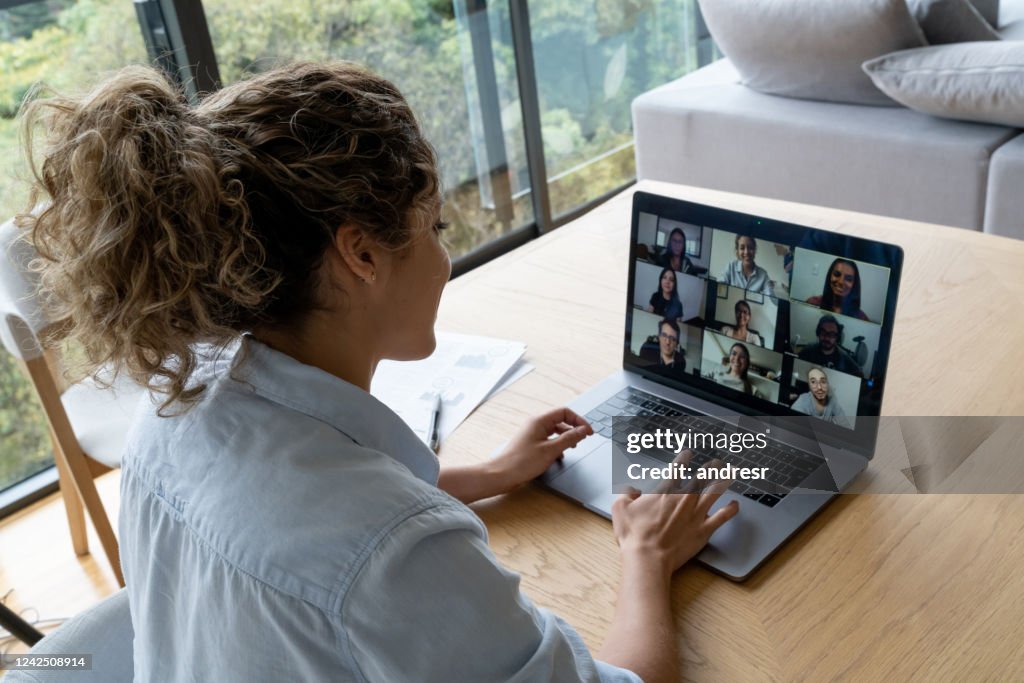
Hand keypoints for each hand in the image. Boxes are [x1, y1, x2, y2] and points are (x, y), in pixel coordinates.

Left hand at [489, 407, 593, 493]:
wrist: (501, 475)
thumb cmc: (521, 462)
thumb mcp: (551, 450)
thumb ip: (569, 439)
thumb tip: (583, 430)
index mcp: (539, 421)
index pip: (564, 412)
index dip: (578, 421)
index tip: (588, 432)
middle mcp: (535, 425)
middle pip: (560, 421)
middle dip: (573, 429)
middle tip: (583, 440)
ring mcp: (532, 434)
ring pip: (555, 432)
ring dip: (566, 438)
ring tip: (573, 448)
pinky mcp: (530, 445)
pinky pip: (548, 440)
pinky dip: (557, 446)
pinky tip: (559, 456)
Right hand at [611, 451, 738, 577]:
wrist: (648, 557)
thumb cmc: (634, 535)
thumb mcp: (620, 509)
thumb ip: (625, 494)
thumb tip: (632, 490)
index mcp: (665, 492)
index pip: (677, 468)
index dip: (683, 459)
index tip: (688, 454)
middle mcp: (684, 498)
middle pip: (701, 478)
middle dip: (710, 468)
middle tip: (716, 463)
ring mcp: (696, 514)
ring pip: (714, 492)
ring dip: (723, 481)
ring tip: (730, 473)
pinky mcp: (704, 530)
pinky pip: (722, 517)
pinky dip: (731, 510)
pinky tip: (735, 505)